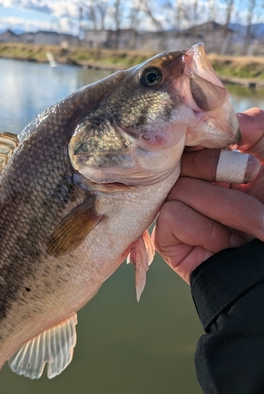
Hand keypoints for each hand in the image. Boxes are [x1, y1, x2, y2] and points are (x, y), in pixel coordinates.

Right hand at [153, 108, 263, 282]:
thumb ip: (256, 125)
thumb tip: (225, 119)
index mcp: (215, 166)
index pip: (191, 140)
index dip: (205, 138)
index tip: (230, 142)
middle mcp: (194, 186)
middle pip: (183, 161)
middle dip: (223, 171)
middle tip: (252, 182)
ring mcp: (179, 212)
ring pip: (179, 188)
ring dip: (226, 207)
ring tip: (250, 228)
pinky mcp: (168, 240)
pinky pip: (170, 216)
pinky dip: (203, 228)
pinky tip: (222, 243)